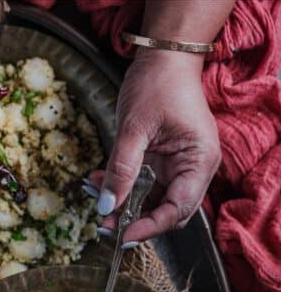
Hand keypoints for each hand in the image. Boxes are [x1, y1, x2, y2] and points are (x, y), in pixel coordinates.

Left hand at [87, 48, 220, 242]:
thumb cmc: (158, 83)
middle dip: (134, 220)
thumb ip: (120, 170)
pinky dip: (122, 186)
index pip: (177, 210)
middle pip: (167, 211)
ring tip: (94, 197)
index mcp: (198, 162)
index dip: (149, 227)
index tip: (121, 235)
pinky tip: (98, 182)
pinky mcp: (164, 161)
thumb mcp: (133, 128)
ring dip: (123, 204)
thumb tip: (106, 207)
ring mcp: (179, 166)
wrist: (164, 56)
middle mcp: (194, 169)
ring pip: (152, 200)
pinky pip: (143, 184)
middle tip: (102, 224)